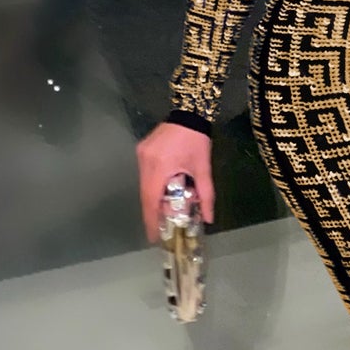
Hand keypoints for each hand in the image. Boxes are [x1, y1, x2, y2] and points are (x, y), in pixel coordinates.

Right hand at [137, 121, 215, 242]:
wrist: (189, 113)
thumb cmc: (197, 141)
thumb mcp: (203, 168)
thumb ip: (205, 195)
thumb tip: (208, 218)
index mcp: (160, 166)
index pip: (151, 200)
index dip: (151, 220)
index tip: (153, 236)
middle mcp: (145, 161)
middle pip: (146, 194)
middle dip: (153, 212)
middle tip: (161, 227)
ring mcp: (141, 154)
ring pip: (144, 185)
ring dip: (153, 198)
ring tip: (164, 211)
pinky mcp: (141, 150)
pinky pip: (144, 174)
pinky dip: (153, 186)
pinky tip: (163, 192)